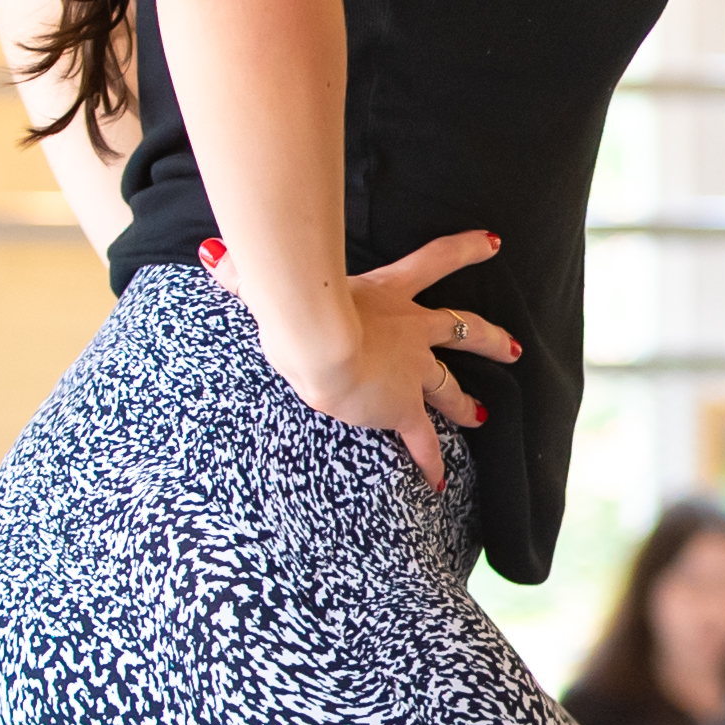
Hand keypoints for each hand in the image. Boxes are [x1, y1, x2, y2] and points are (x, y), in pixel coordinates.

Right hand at [207, 227, 517, 484]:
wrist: (318, 340)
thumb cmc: (298, 304)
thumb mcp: (276, 280)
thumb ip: (245, 270)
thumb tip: (211, 253)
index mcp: (388, 291)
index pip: (435, 260)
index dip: (464, 250)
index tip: (494, 242)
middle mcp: (410, 328)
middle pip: (462, 329)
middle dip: (489, 339)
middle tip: (512, 349)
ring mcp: (411, 369)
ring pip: (451, 385)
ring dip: (467, 403)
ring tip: (483, 416)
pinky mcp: (402, 406)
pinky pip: (423, 439)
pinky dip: (431, 460)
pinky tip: (438, 481)